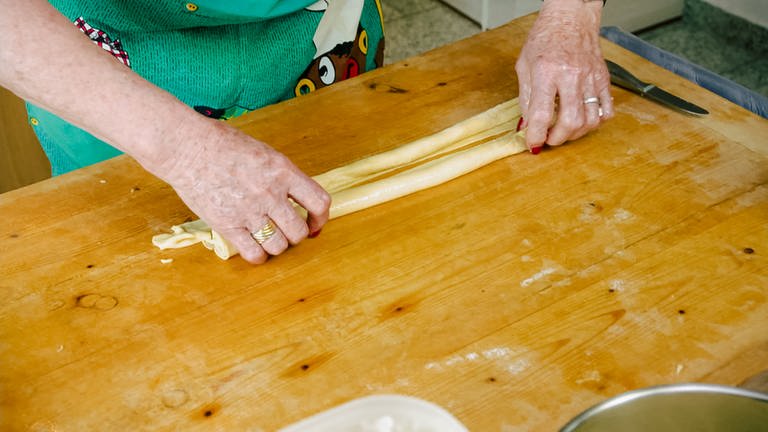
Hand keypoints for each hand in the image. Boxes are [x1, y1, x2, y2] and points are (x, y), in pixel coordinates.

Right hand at [159, 119, 330, 263]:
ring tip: (267, 236)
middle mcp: (270, 193)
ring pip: (279, 246)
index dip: (320, 218)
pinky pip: (254, 254)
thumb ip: (283, 176)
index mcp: (283, 171)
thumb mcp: (264, 153)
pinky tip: (253, 246)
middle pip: (299, 231)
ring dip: (277, 245)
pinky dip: (258, 255)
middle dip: (296, 234)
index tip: (314, 222)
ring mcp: (249, 211)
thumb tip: (298, 199)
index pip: (319, 202)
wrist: (187, 147)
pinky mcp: (228, 226)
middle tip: (285, 230)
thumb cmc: (222, 145)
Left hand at [515, 0, 612, 150]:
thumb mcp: (524, 66)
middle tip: (549, 139)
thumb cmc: (545, 37)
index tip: (533, 144)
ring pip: (590, 120)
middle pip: (571, 122)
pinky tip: (583, 119)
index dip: (536, 136)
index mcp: (547, 72)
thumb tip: (526, 126)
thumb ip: (525, 98)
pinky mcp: (603, 78)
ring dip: (576, 134)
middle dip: (558, 139)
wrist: (571, 17)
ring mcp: (590, 77)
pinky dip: (595, 122)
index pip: (541, 114)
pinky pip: (606, 110)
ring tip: (564, 131)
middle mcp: (571, 75)